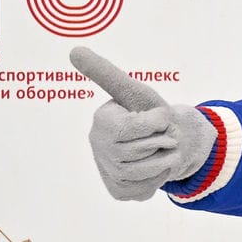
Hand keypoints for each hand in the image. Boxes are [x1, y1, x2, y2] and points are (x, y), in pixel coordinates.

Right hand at [72, 46, 216, 201]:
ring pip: (148, 171)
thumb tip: (74, 50)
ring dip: (167, 158)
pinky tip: (155, 165)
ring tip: (161, 148)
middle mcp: (99, 147)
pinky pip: (149, 188)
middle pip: (141, 151)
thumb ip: (106, 73)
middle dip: (164, 140)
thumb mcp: (135, 92)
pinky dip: (162, 176)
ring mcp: (108, 171)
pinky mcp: (120, 191)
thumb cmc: (149, 112)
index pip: (132, 128)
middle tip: (162, 133)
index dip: (157, 121)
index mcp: (101, 121)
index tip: (160, 115)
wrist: (167, 139)